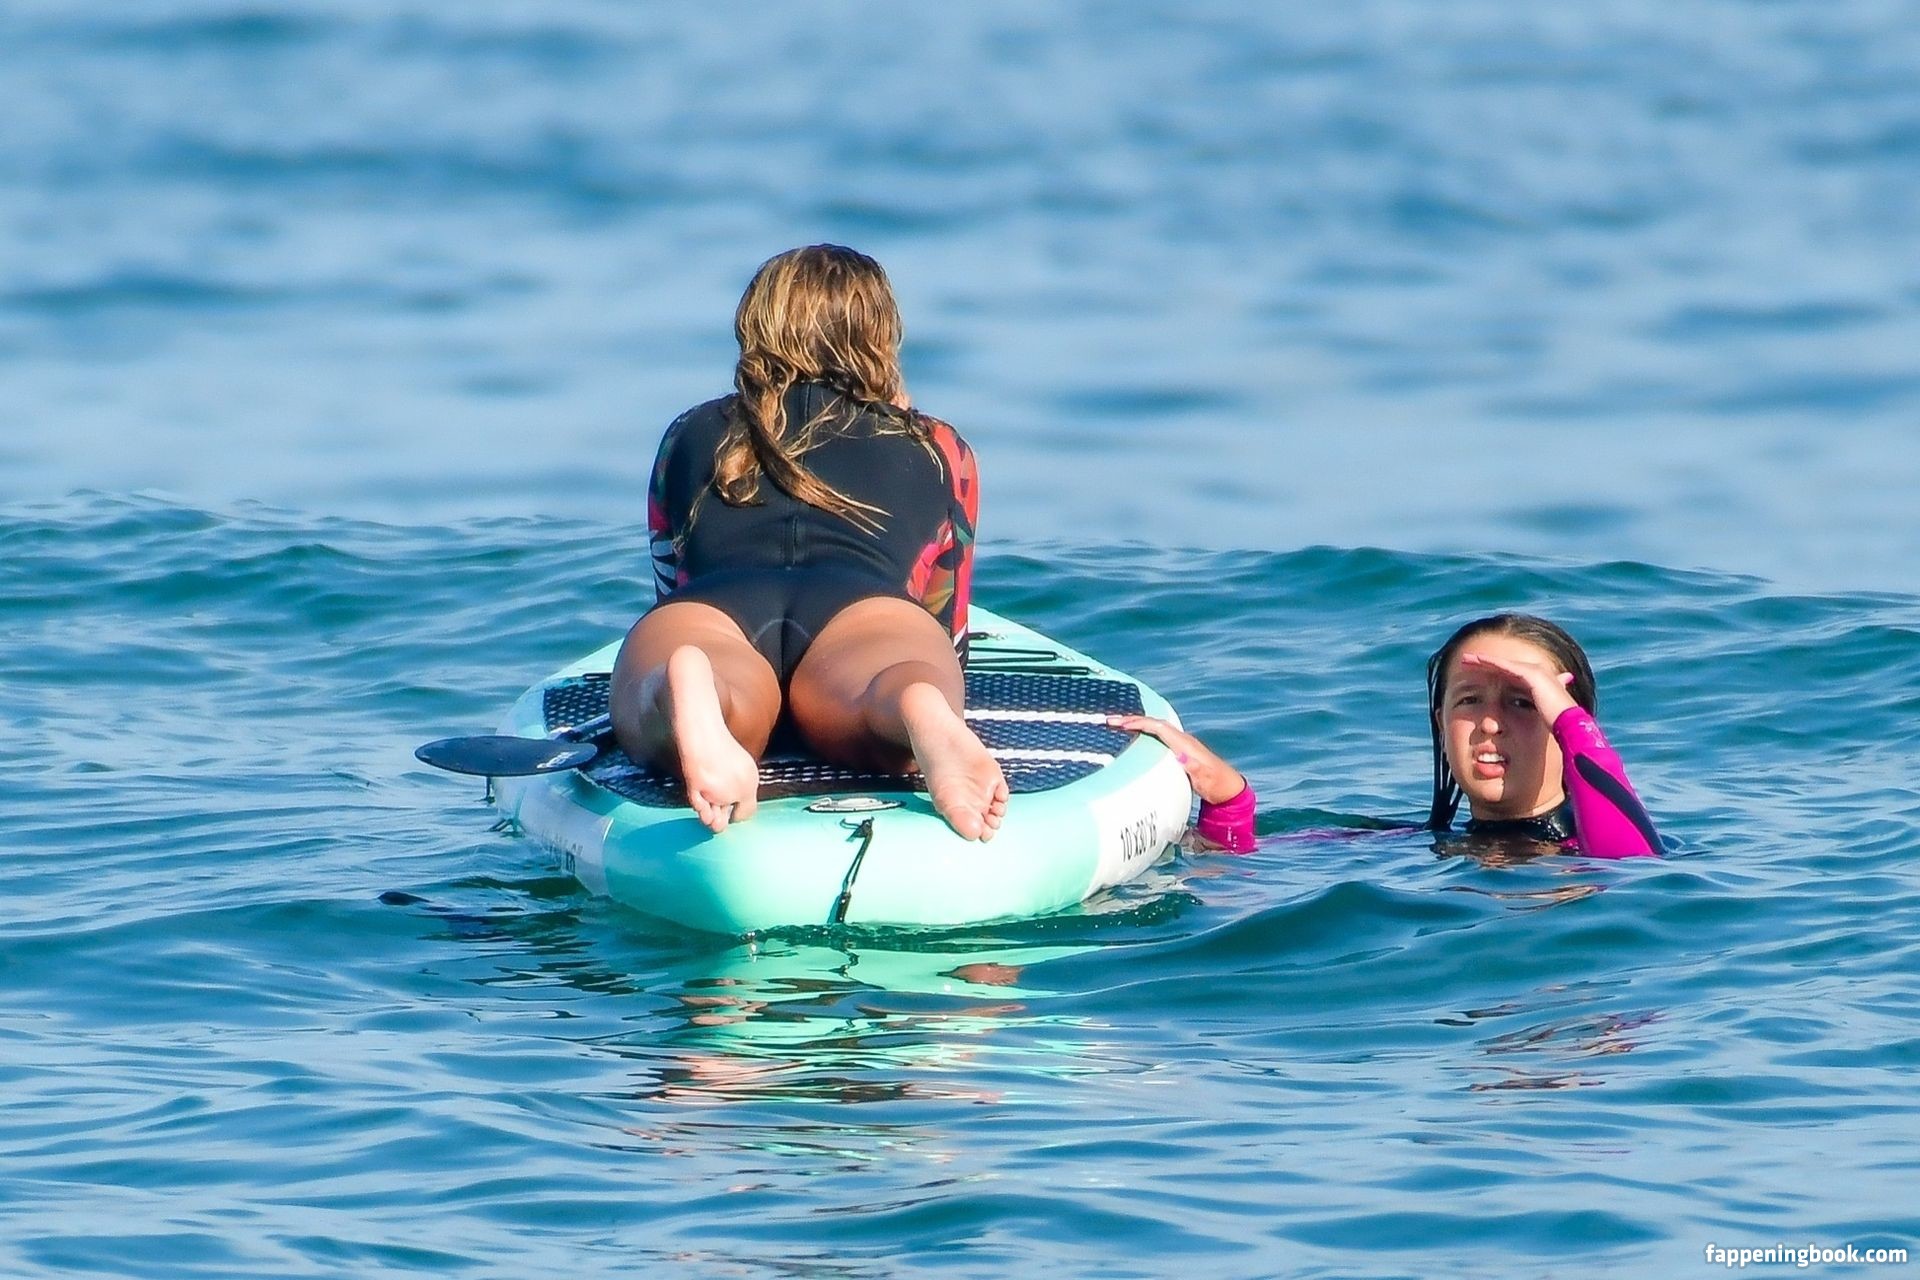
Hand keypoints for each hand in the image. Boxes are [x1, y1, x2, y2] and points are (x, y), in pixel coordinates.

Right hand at [1107, 714, 1246, 804]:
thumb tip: (1181, 757)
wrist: (1229, 789)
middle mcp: (1182, 740)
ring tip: (1116, 725)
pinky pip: (1158, 736)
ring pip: (1155, 729)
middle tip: (1110, 721)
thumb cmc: (1217, 785)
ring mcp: (1181, 745)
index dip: (1140, 723)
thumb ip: (1194, 768)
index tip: (1120, 724)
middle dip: (1132, 720)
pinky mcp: (1180, 751)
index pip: (1159, 727)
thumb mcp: (1206, 778)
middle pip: (1154, 724)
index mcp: (1185, 744)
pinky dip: (1144, 733)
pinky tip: (1134, 738)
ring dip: (1137, 725)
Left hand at [1456, 651, 1578, 723]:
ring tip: (1466, 659)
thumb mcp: (1540, 713)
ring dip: (1483, 660)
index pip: (1510, 672)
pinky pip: (1506, 666)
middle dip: (1484, 663)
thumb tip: (1525, 716)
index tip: (1476, 671)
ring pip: (1502, 663)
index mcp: (1538, 680)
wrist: (1569, 723)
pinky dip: (1491, 662)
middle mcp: (1537, 671)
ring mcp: (1535, 670)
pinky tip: (1477, 660)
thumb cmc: (1556, 722)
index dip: (1492, 671)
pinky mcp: (1530, 674)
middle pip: (1504, 665)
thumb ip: (1532, 708)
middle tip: (1466, 660)